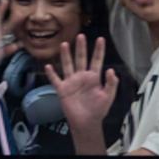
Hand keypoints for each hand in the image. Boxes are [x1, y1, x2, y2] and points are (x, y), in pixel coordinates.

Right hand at [43, 35, 119, 153]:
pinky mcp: (62, 90)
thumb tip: (110, 70)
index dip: (99, 50)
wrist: (86, 123)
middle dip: (81, 48)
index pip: (96, 60)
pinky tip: (48, 66)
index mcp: (93, 77)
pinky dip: (52, 74)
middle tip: (81, 36)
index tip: (100, 39)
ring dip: (66, 55)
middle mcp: (81, 76)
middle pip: (81, 59)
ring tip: (64, 44)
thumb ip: (111, 83)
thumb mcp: (108, 96)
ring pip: (68, 65)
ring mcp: (71, 82)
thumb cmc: (98, 110)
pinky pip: (56, 80)